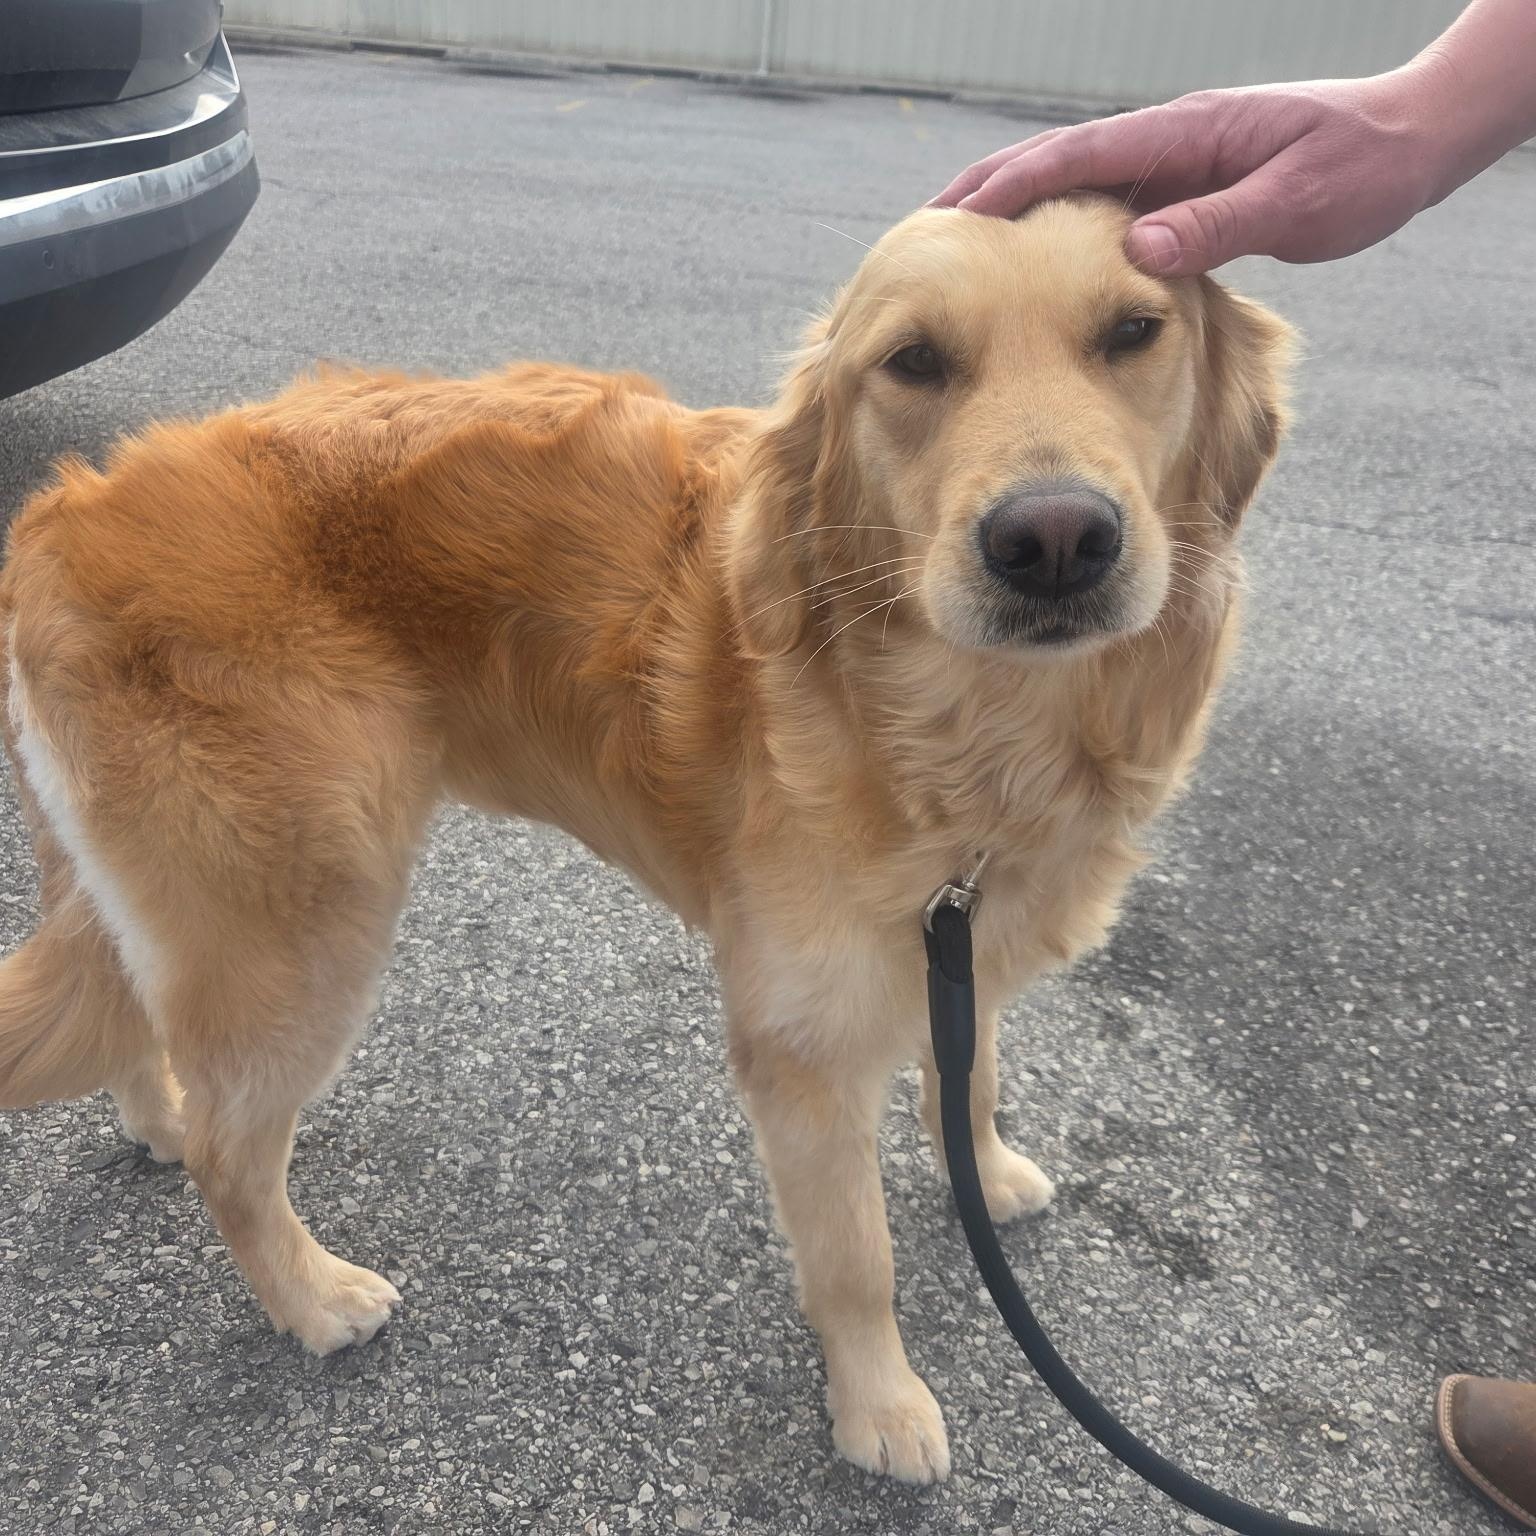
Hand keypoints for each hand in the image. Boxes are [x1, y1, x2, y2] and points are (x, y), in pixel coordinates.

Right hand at [930, 73, 1449, 275]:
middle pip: (1058, 158)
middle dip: (990, 188)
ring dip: (1014, 205)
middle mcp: (1169, 142)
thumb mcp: (1297, 204)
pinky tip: (1030, 256)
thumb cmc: (1360, 170)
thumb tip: (1137, 251)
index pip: (1082, 154)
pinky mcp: (1181, 188)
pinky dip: (1054, 223)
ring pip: (1073, 181)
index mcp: (1188, 135)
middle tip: (924, 225)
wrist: (1407, 145)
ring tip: (954, 243)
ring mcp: (1171, 163)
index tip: (960, 217)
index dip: (1017, 184)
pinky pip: (1101, 203)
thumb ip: (1218, 226)